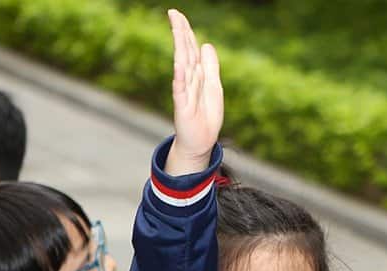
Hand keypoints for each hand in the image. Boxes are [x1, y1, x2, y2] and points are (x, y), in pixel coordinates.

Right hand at [165, 9, 222, 176]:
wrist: (201, 142)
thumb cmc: (206, 116)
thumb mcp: (214, 86)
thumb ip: (210, 66)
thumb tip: (206, 44)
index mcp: (196, 74)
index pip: (189, 47)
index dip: (185, 31)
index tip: (177, 14)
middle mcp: (188, 79)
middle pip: (184, 51)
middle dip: (180, 32)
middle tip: (173, 13)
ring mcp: (184, 91)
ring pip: (182, 64)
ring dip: (179, 47)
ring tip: (176, 30)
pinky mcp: (182, 106)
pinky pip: (180, 88)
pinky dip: (180, 75)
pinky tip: (179, 62)